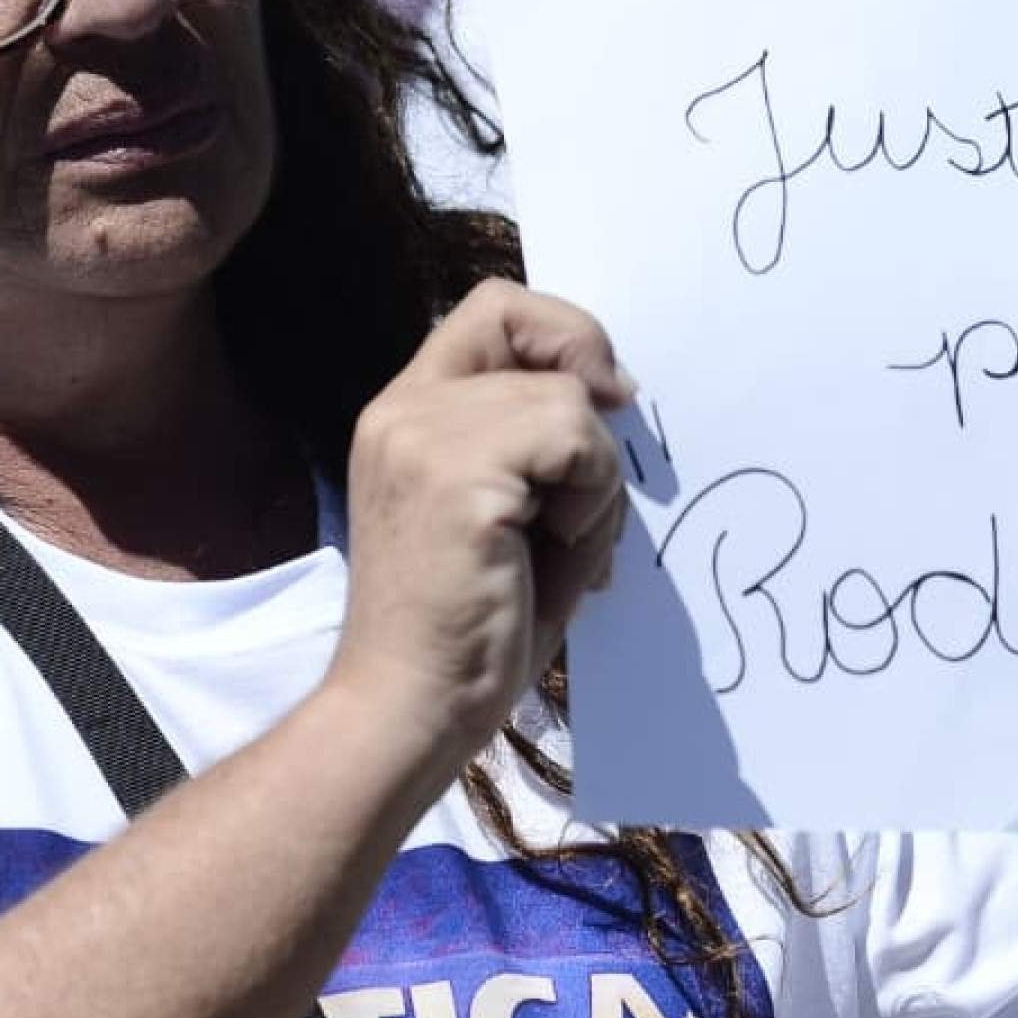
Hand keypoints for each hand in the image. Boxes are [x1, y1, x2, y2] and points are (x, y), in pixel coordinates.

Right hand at [332, 279, 633, 774]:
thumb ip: (542, 442)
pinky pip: (575, 441)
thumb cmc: (468, 629)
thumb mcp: (510, 508)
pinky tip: (552, 548)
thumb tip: (616, 393)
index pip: (493, 308)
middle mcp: (402, 409)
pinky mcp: (456, 474)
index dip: (562, 332)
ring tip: (559, 540)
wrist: (410, 709)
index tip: (604, 397)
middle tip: (592, 468)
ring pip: (567, 395)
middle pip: (527, 323)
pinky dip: (590, 497)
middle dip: (586, 381)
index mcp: (407, 414)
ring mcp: (422, 436)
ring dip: (593, 474)